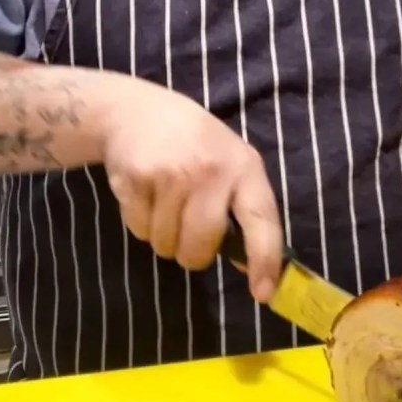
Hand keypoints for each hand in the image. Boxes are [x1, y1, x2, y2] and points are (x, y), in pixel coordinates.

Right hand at [100, 80, 282, 302]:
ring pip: (166, 245)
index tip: (262, 292)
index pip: (262, 219)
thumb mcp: (228, 159)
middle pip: (201, 248)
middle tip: (186, 228)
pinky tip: (145, 192)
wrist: (136, 110)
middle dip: (191, 253)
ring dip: (163, 237)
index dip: (265, 259)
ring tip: (164, 200)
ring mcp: (173, 173)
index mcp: (244, 166)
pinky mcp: (137, 178)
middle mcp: (212, 170)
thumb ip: (240, 204)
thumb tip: (246, 262)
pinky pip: (139, 231)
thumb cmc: (193, 141)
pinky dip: (140, 222)